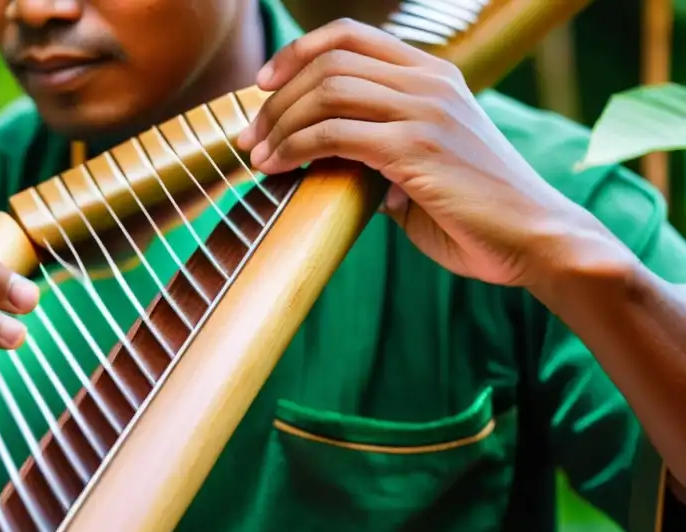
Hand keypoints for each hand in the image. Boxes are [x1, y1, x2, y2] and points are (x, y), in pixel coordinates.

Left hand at [237, 18, 600, 287]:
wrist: (536, 241)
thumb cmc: (481, 218)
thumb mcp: (427, 171)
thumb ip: (387, 157)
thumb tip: (348, 167)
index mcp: (434, 77)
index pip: (352, 37)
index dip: (299, 51)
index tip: (264, 84)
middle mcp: (429, 82)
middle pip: (330, 61)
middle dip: (277, 96)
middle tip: (250, 134)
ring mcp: (424, 111)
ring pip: (327, 90)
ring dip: (280, 122)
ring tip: (257, 154)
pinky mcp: (415, 148)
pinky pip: (335, 133)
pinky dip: (295, 148)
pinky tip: (277, 168)